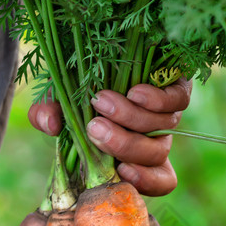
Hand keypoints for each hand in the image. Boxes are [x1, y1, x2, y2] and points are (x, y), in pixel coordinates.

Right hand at [27, 78, 191, 196]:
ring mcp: (168, 113)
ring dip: (131, 118)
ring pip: (162, 128)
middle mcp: (154, 137)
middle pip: (153, 155)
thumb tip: (49, 125)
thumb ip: (46, 115)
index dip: (144, 182)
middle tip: (95, 128)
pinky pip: (177, 101)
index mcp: (132, 153)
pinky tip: (134, 92)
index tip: (121, 172)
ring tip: (101, 101)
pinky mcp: (178, 87)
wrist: (104, 43)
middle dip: (123, 144)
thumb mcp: (57, 100)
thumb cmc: (79, 81)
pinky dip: (156, 100)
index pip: (156, 181)